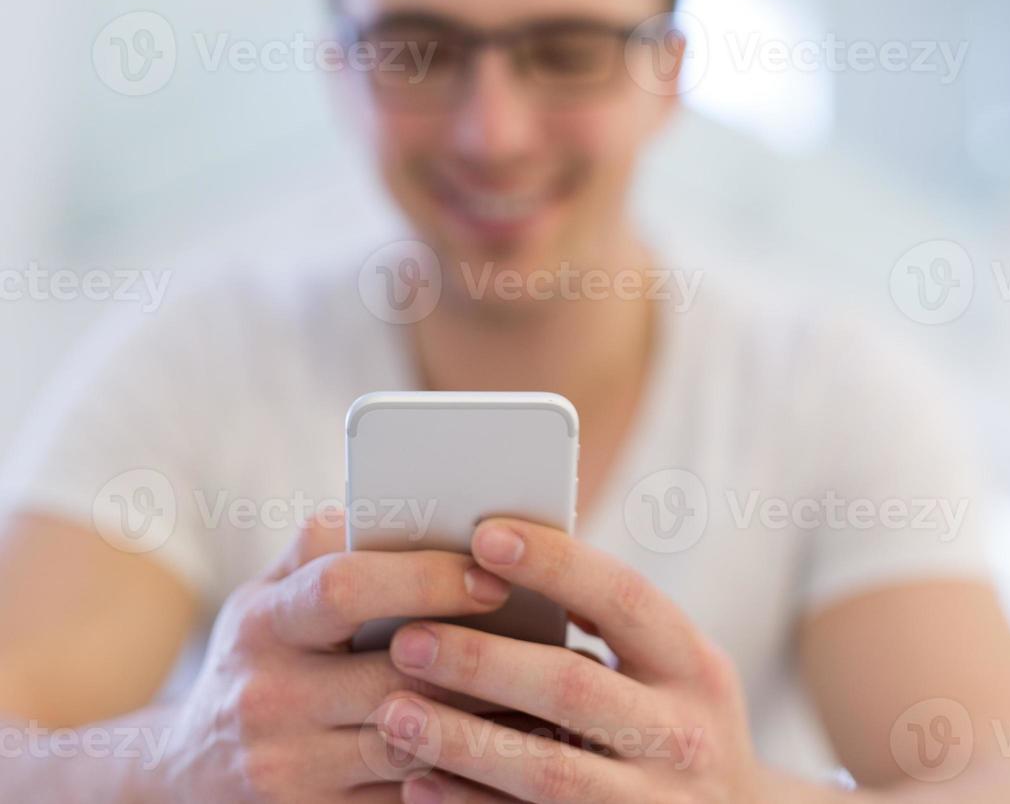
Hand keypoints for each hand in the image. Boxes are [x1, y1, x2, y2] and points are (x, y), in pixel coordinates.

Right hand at [150, 510, 514, 802]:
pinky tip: (512, 752)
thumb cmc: (261, 656)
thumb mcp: (269, 594)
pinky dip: (465, 776)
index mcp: (262, 622)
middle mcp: (267, 699)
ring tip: (548, 694)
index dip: (425, 579)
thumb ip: (328, 546)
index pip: (343, 588)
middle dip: (478, 661)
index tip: (494, 576)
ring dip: (485, 722)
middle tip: (550, 642)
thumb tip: (411, 504)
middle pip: (393, 678)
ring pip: (412, 746)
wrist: (188, 773)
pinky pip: (408, 798)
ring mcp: (288, 770)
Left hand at [372, 518, 784, 803]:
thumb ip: (610, 625)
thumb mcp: (670, 668)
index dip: (554, 563)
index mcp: (694, 665)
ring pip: (546, 771)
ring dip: (462, 740)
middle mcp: (682, 734)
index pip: (622, 598)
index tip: (483, 536)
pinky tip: (416, 784)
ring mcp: (651, 802)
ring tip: (393, 712)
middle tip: (407, 639)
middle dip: (483, 660)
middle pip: (572, 686)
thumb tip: (499, 556)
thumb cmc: (671, 721)